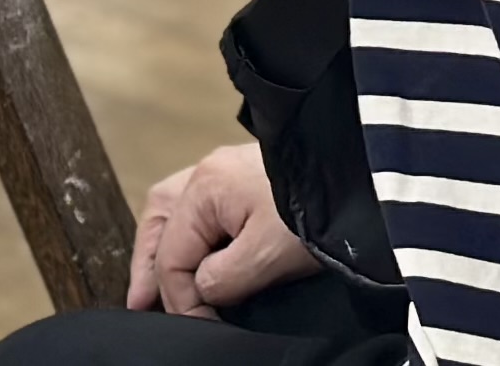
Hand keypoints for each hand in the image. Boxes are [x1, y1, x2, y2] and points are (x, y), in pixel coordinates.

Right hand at [126, 144, 320, 319]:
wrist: (360, 175)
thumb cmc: (316, 212)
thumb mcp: (267, 255)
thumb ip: (223, 278)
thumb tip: (201, 290)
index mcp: (205, 188)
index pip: (172, 254)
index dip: (180, 299)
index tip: (201, 328)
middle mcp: (207, 173)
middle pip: (160, 222)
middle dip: (149, 265)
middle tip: (139, 303)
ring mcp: (226, 171)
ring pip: (175, 210)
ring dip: (163, 246)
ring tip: (156, 280)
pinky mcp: (247, 178)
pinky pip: (200, 205)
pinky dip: (187, 231)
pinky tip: (194, 250)